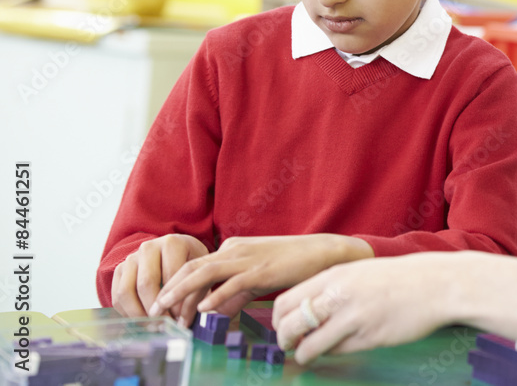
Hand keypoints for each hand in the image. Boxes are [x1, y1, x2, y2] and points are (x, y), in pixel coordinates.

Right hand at [111, 234, 208, 319]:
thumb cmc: (190, 261)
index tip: (182, 318)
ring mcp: (130, 258)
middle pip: (146, 284)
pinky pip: (117, 297)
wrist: (173, 250)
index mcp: (172, 243)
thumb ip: (199, 286)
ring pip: (126, 292)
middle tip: (165, 325)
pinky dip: (127, 313)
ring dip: (138, 314)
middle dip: (155, 309)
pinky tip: (142, 321)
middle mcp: (148, 248)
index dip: (175, 300)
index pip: (171, 275)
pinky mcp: (119, 271)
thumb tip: (195, 314)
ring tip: (152, 326)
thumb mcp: (200, 268)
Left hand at [150, 234, 373, 325]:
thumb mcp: (258, 278)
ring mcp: (247, 257)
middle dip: (169, 288)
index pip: (195, 267)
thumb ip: (236, 292)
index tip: (165, 307)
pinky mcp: (261, 269)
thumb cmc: (292, 264)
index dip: (175, 287)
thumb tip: (217, 310)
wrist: (322, 252)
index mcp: (232, 248)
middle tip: (153, 309)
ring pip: (204, 273)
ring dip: (181, 292)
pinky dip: (215, 296)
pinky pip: (232, 283)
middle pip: (192, 267)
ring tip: (166, 309)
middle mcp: (234, 249)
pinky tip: (203, 310)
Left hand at [273, 251, 462, 363]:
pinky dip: (331, 353)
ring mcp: (354, 319)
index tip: (284, 326)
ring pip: (311, 345)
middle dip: (284, 340)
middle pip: (290, 325)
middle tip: (289, 344)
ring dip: (304, 353)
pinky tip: (337, 348)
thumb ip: (332, 286)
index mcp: (334, 276)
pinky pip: (337, 351)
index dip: (279, 320)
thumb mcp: (358, 272)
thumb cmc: (398, 277)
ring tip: (308, 353)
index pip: (286, 302)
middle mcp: (339, 296)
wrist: (436, 284)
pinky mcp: (370, 338)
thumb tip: (305, 308)